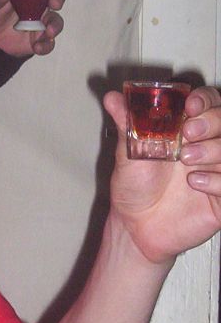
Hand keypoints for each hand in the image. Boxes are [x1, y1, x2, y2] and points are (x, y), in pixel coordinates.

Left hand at [104, 86, 220, 264]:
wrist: (136, 225)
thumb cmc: (134, 186)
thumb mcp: (129, 152)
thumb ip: (127, 123)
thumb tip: (112, 97)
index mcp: (185, 128)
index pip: (208, 102)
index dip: (205, 99)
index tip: (190, 106)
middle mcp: (205, 144)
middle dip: (211, 121)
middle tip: (188, 133)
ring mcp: (216, 169)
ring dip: (213, 149)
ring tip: (185, 159)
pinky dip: (216, 180)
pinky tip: (194, 183)